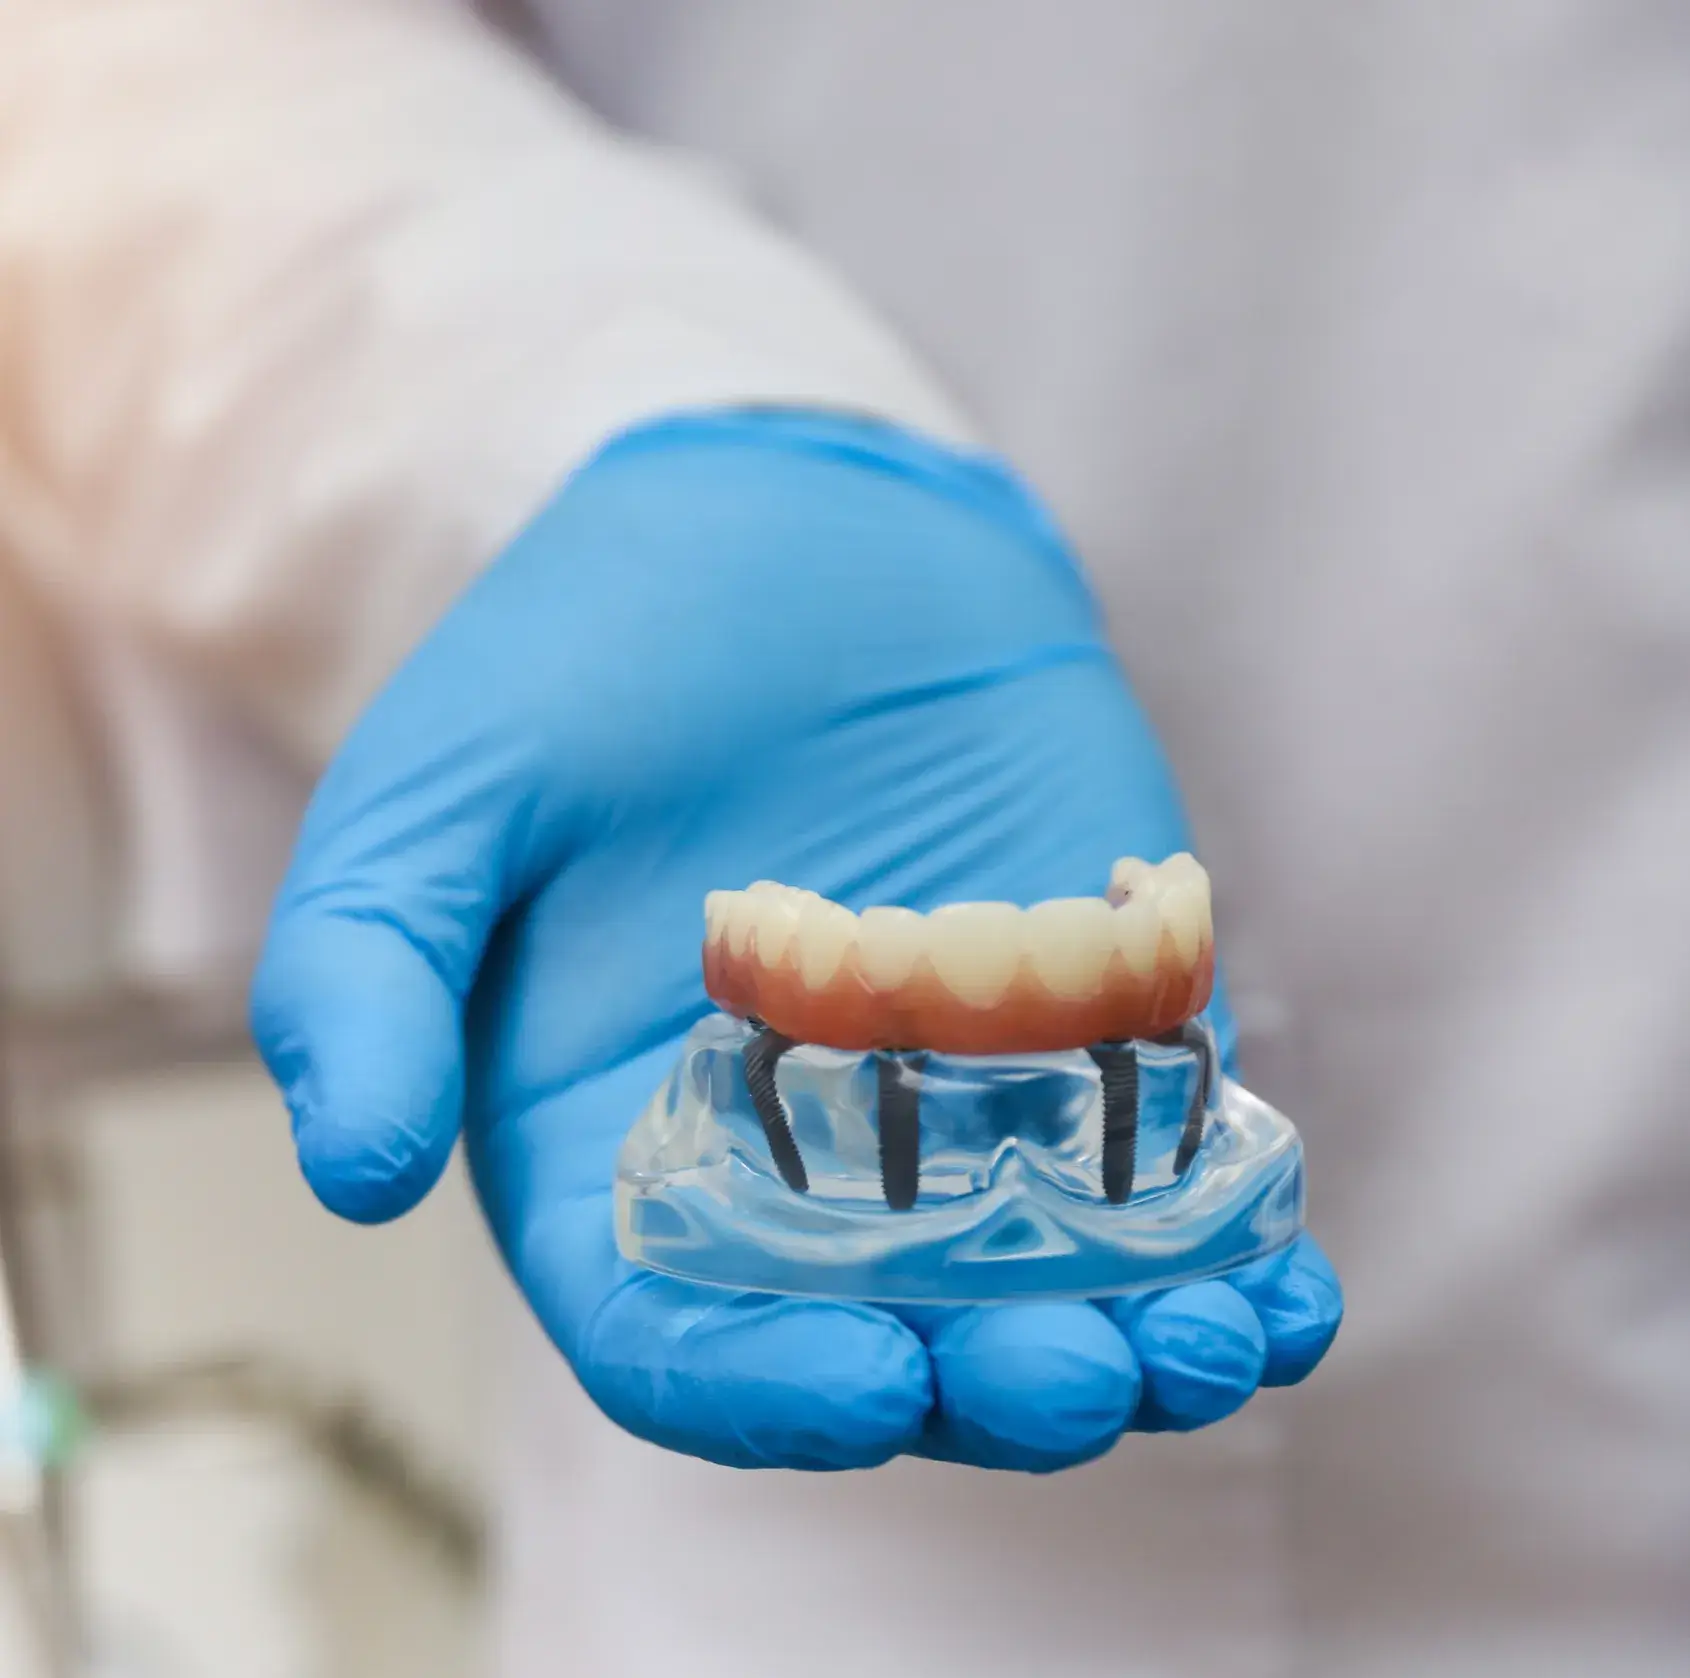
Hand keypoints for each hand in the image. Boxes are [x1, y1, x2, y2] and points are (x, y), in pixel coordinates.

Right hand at [251, 409, 1341, 1471]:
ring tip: (1222, 1337)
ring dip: (1138, 1341)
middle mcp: (787, 1164)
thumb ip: (366, 971)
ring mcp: (948, 1103)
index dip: (762, 1391)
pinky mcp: (1077, 1025)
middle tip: (1082, 1372)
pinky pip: (1154, 1168)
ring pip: (1039, 1284)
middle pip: (888, 1339)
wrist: (776, 520)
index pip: (676, 1336)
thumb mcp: (441, 791)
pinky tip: (1286, 1271)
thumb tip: (351, 1175)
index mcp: (615, 1149)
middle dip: (987, 1384)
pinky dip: (1223, 1236)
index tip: (869, 1380)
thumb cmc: (583, 659)